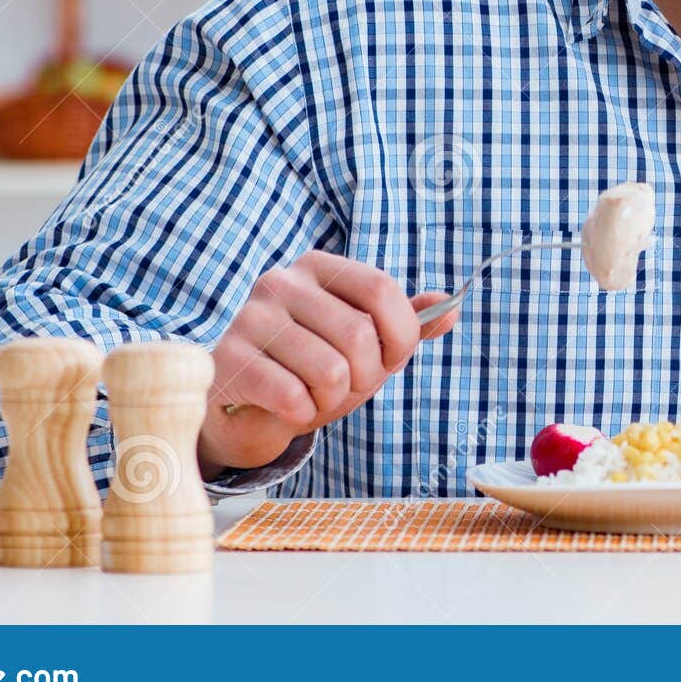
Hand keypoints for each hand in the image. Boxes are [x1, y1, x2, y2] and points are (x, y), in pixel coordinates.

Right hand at [196, 251, 456, 477]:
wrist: (246, 409)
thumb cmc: (311, 370)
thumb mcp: (365, 346)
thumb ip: (406, 325)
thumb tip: (451, 308)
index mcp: (319, 267)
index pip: (381, 290)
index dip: (401, 335)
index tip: (392, 359)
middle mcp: (282, 281)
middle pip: (359, 333)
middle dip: (366, 377)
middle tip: (346, 386)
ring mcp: (250, 317)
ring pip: (330, 370)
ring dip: (332, 399)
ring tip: (312, 395)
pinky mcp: (228, 360)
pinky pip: (292, 396)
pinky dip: (301, 414)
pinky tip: (286, 407)